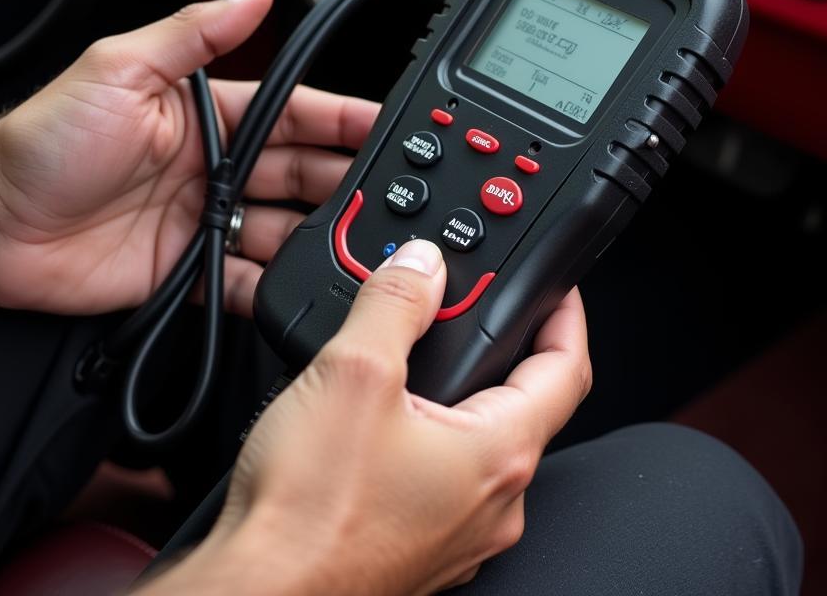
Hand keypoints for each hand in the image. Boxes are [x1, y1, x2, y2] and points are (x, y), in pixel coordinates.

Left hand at [0, 0, 378, 315]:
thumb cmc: (44, 138)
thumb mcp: (121, 68)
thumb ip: (193, 34)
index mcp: (212, 117)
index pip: (298, 114)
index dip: (345, 120)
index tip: (389, 126)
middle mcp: (216, 168)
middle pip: (303, 173)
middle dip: (347, 182)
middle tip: (386, 195)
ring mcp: (204, 222)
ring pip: (285, 230)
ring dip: (319, 237)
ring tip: (352, 245)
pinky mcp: (187, 271)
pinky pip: (244, 283)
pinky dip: (273, 290)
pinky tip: (301, 289)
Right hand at [144, 242, 591, 595]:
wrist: (258, 594)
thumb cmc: (309, 513)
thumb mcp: (355, 372)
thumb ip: (395, 303)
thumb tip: (422, 264)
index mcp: (499, 454)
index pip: (567, 368)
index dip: (565, 314)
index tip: (557, 287)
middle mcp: (493, 502)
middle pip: (523, 402)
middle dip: (500, 347)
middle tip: (470, 309)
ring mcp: (458, 531)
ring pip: (477, 440)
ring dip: (456, 390)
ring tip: (415, 353)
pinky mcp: (418, 545)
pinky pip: (440, 475)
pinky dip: (425, 434)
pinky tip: (379, 420)